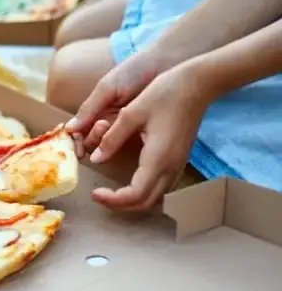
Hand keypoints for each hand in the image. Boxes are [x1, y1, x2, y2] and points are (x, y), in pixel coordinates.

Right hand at [65, 51, 161, 157]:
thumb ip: (89, 108)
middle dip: (93, 137)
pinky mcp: (143, 132)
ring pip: (108, 146)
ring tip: (117, 123)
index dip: (73, 141)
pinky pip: (129, 145)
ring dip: (107, 140)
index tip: (75, 146)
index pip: (78, 131)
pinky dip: (124, 142)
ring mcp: (125, 127)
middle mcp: (107, 121)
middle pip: (91, 142)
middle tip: (103, 124)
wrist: (167, 64)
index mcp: (95, 109)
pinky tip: (130, 131)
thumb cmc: (135, 71)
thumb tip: (68, 129)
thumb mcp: (108, 88)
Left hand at [80, 63, 210, 210]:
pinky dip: (144, 192)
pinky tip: (130, 183)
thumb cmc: (164, 94)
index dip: (112, 200)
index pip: (134, 195)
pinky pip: (162, 186)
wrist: (197, 85)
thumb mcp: (131, 114)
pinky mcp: (180, 159)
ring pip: (156, 197)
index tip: (94, 193)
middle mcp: (171, 167)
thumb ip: (112, 138)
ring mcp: (178, 164)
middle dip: (120, 205)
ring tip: (111, 193)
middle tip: (99, 196)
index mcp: (158, 158)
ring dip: (133, 201)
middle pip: (146, 203)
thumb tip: (96, 159)